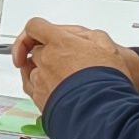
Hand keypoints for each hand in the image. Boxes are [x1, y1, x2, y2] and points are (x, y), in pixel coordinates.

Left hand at [12, 18, 138, 110]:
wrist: (100, 110)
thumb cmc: (106, 80)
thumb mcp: (107, 47)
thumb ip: (89, 37)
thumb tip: (82, 38)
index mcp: (60, 42)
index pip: (35, 27)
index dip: (34, 32)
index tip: (37, 38)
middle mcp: (46, 59)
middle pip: (35, 50)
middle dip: (46, 54)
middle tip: (64, 62)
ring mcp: (40, 79)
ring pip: (31, 69)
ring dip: (42, 71)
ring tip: (62, 79)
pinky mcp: (39, 98)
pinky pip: (30, 87)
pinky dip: (38, 86)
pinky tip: (52, 89)